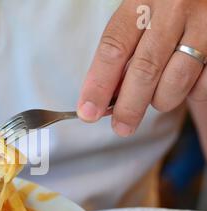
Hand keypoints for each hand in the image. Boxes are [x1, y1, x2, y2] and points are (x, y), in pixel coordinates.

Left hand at [77, 0, 206, 136]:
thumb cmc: (165, 10)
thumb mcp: (139, 18)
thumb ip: (122, 52)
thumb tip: (103, 99)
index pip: (114, 48)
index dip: (98, 85)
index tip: (88, 112)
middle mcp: (174, 8)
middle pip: (144, 69)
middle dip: (129, 107)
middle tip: (121, 127)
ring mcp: (204, 24)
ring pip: (175, 81)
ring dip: (160, 101)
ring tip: (155, 99)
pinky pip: (202, 85)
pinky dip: (189, 94)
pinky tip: (183, 86)